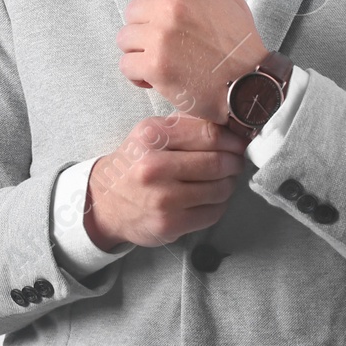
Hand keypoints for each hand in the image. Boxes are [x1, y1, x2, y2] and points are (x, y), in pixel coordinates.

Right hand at [84, 115, 247, 250]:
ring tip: (225, 179)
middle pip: (218, 162)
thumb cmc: (135, 162)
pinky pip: (213, 213)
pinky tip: (213, 197)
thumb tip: (227, 121)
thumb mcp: (151, 132)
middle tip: (236, 161)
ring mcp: (162, 198)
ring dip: (230, 183)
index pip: (209, 133)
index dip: (232, 139)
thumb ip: (185, 123)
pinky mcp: (170, 224)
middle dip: (235, 162)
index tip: (239, 142)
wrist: (106, 201)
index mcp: (152, 136)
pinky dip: (221, 204)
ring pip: (220, 189)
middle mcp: (154, 166)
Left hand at [115, 0, 267, 121]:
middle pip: (132, 11)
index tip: (156, 19)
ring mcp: (161, 35)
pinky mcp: (155, 64)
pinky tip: (156, 79)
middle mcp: (172, 6)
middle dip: (143, 30)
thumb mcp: (229, 4)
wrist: (250, 86)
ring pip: (125, 38)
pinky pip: (126, 65)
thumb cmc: (242, 48)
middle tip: (161, 46)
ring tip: (159, 62)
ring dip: (139, 52)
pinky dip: (137, 75)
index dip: (148, 3)